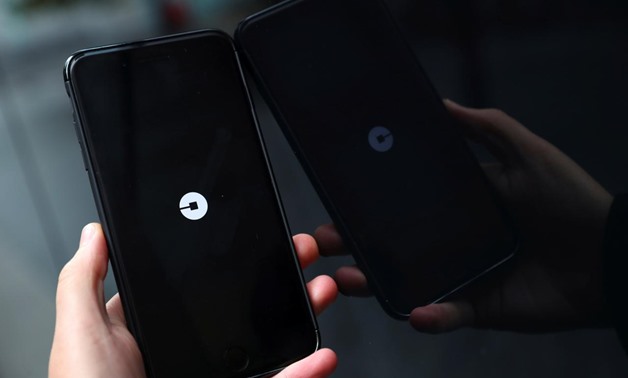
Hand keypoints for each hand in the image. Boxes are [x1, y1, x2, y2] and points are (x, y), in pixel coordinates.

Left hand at [49, 223, 337, 377]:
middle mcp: (185, 353)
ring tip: (318, 289)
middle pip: (240, 309)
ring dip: (299, 313)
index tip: (250, 239)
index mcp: (149, 331)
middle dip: (274, 278)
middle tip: (297, 254)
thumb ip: (84, 282)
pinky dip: (303, 370)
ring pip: (266, 343)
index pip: (193, 286)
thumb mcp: (80, 334)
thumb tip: (94, 234)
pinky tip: (319, 355)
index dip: (224, 261)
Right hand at [315, 100, 612, 332]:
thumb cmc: (570, 199)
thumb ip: (486, 128)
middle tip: (325, 243)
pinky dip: (431, 316)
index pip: (404, 207)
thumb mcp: (526, 152)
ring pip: (409, 282)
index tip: (339, 203)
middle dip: (356, 247)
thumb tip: (443, 105)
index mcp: (459, 207)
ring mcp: (464, 274)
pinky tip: (416, 311)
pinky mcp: (481, 306)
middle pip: (395, 246)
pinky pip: (448, 314)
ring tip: (348, 280)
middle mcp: (453, 241)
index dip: (370, 207)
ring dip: (376, 284)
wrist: (610, 254)